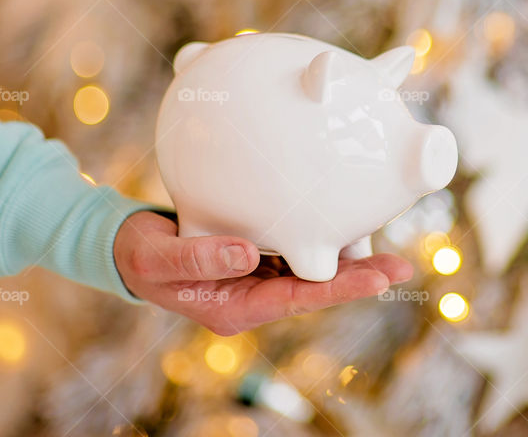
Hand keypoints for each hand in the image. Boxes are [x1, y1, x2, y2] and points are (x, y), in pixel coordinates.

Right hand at [114, 211, 413, 334]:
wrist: (127, 246)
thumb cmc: (142, 257)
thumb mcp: (161, 259)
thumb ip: (200, 257)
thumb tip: (248, 253)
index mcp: (237, 308)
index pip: (298, 300)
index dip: (340, 290)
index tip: (379, 280)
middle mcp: (255, 295)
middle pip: (316, 287)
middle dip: (358, 277)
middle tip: (401, 265)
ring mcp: (258, 275)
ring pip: (311, 268)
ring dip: (345, 258)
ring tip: (387, 245)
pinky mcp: (257, 253)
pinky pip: (296, 246)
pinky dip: (321, 235)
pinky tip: (345, 220)